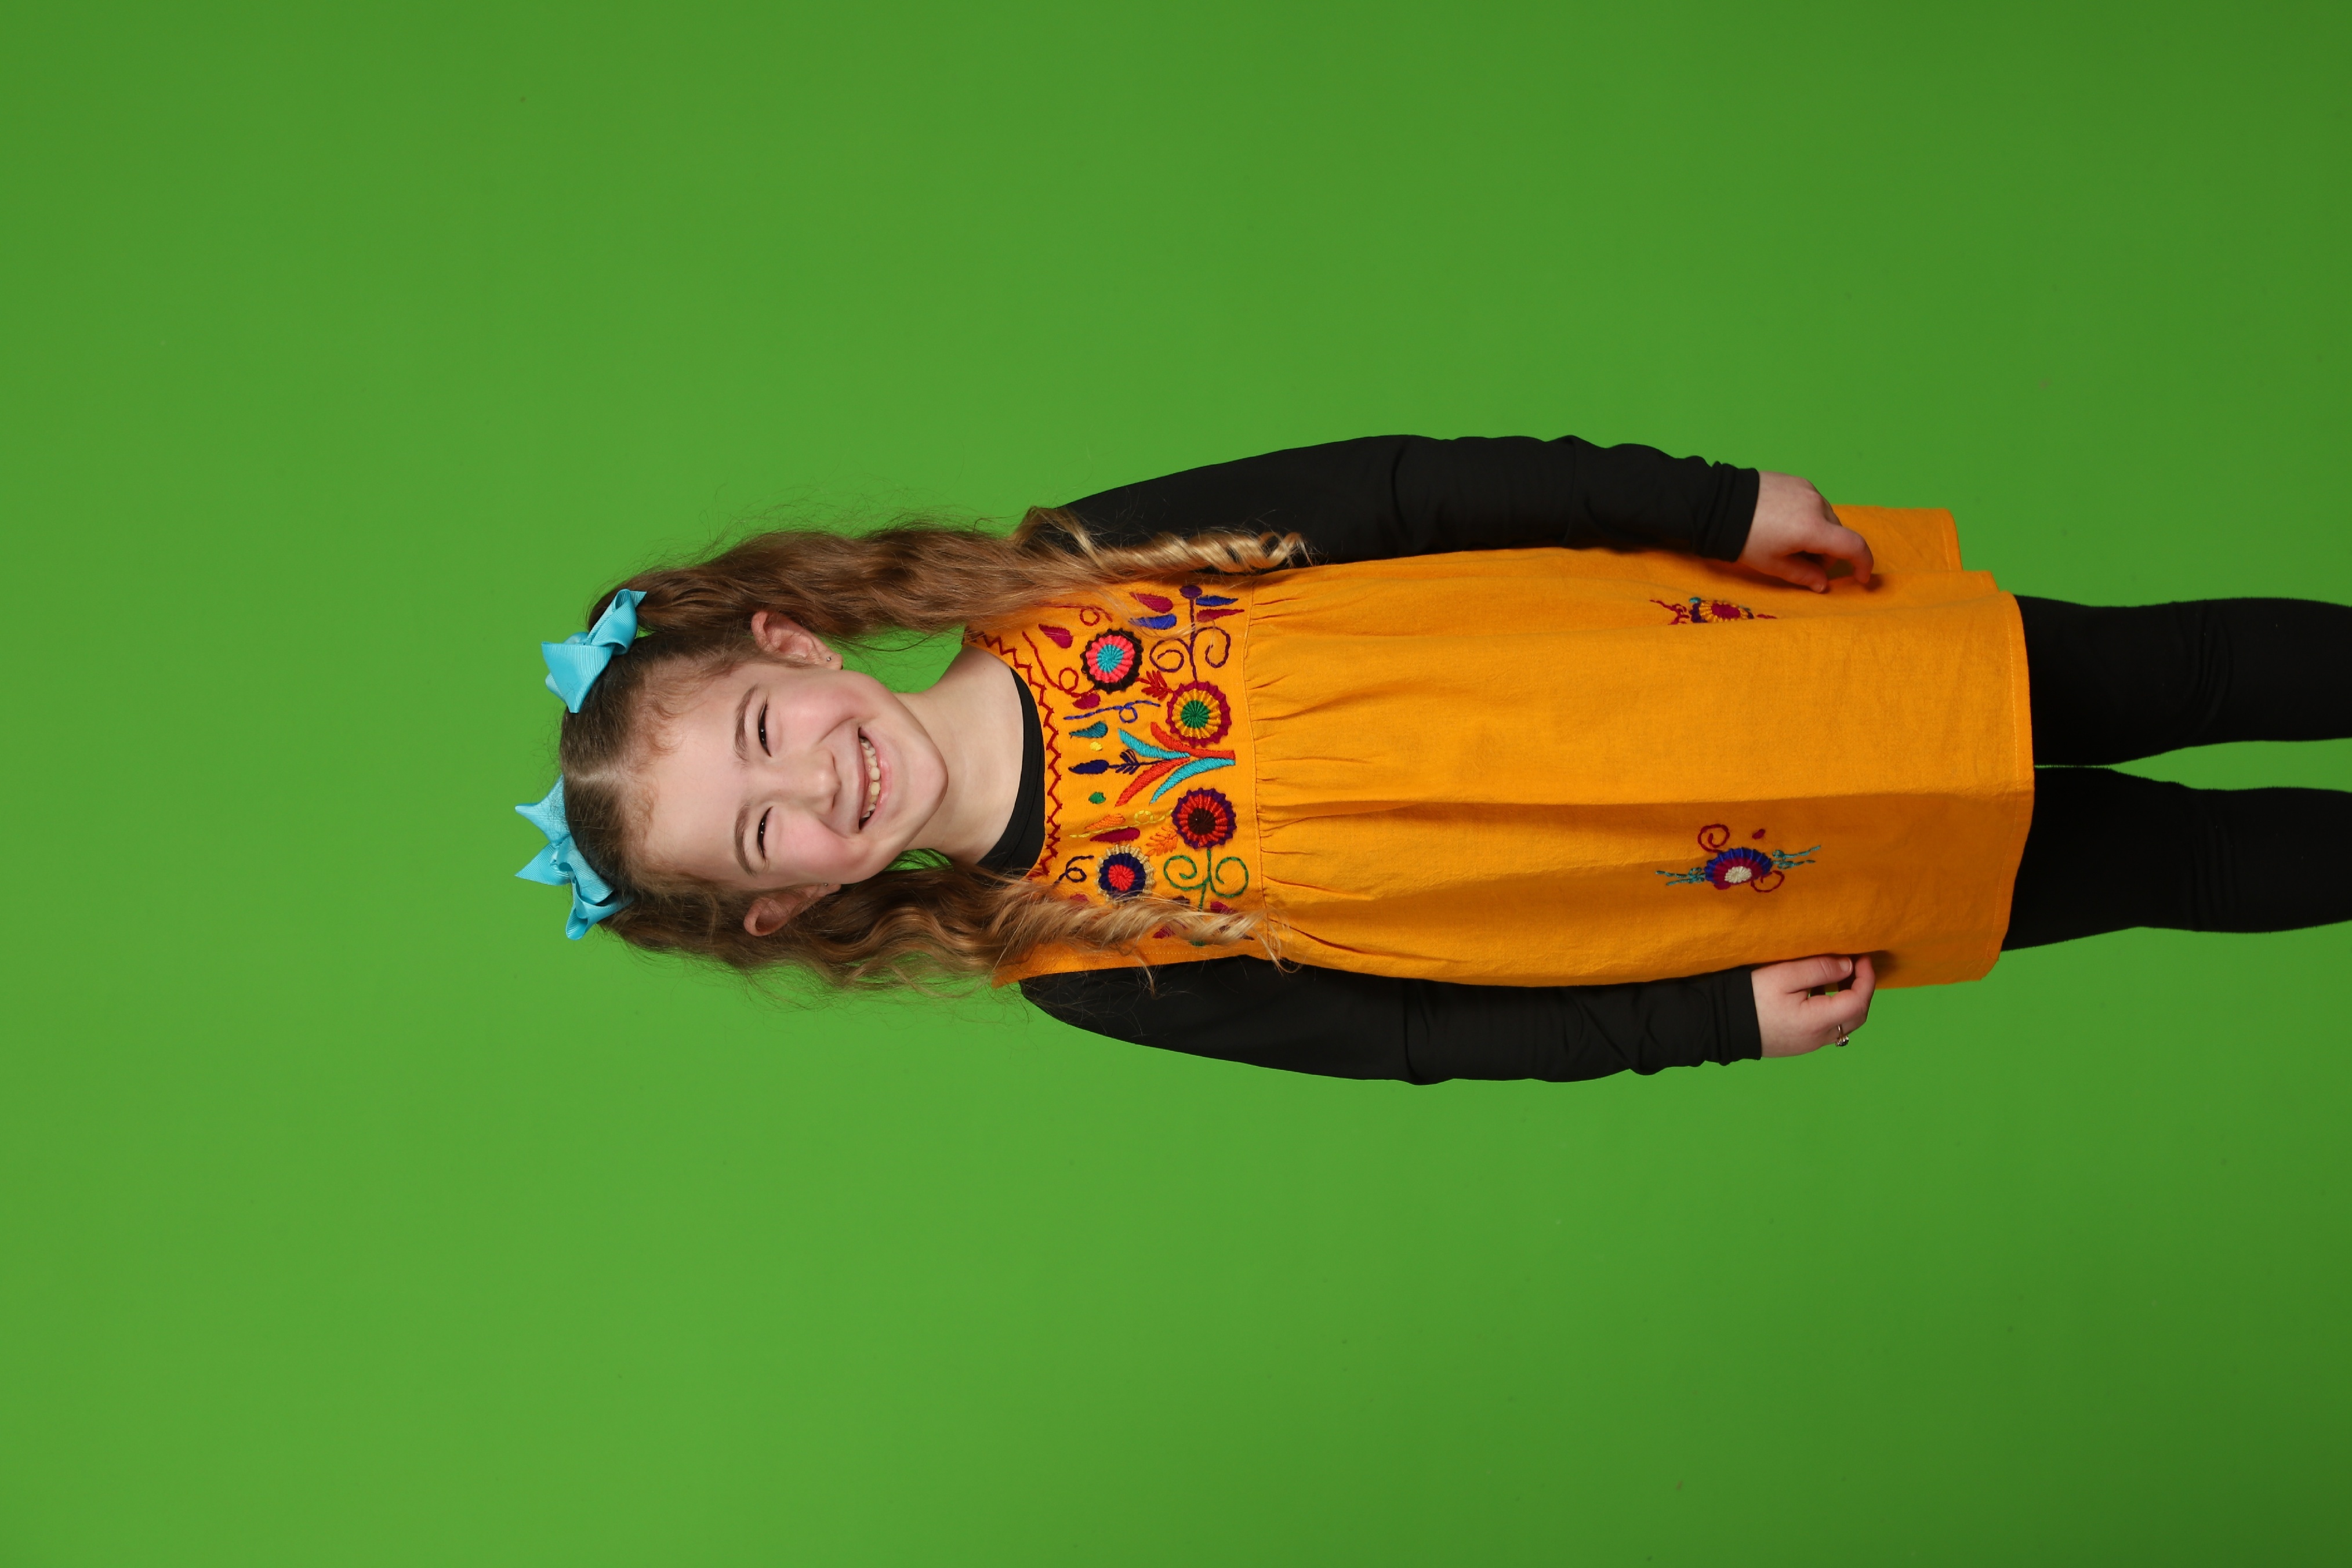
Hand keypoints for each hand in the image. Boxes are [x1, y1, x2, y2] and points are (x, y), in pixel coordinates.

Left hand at [1740, 472, 1873, 591]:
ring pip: (1825, 518)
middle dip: (1826, 552)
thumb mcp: (1772, 564)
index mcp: (1814, 528)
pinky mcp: (1797, 480)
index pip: (1854, 546)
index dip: (1863, 564)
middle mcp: (1817, 504)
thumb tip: (1822, 584)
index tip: (1860, 578)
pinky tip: (1781, 522)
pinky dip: (1806, 517)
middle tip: (1799, 561)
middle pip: (1837, 533)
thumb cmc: (1744, 539)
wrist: (1717, 504)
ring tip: (1786, 540)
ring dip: (1816, 533)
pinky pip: (1812, 503)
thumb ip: (1803, 575)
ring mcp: (1807, 489)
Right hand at [1752, 954, 1877, 1056]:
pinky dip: (1833, 1007)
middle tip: (1855, 964)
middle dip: (1862, 988)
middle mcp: (1819, 1038)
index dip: (1867, 977)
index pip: (1858, 1001)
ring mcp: (1809, 1044)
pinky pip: (1828, 1027)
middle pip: (1857, 1015)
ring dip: (1848, 998)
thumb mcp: (1783, 975)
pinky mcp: (1799, 1043)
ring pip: (1844, 1023)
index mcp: (1818, 1021)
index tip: (1861, 956)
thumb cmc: (1749, 997)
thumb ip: (1819, 969)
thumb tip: (1848, 965)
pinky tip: (1817, 992)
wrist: (1718, 1025)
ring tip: (1837, 975)